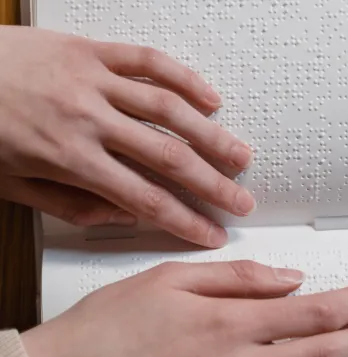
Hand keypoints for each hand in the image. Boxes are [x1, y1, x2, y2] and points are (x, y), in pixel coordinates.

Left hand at [0, 26, 255, 247]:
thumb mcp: (12, 186)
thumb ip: (72, 205)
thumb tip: (122, 214)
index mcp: (68, 158)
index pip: (145, 199)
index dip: (185, 221)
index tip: (211, 233)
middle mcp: (89, 118)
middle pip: (168, 157)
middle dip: (213, 185)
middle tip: (241, 202)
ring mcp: (93, 79)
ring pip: (169, 109)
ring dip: (212, 136)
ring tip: (240, 156)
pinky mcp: (91, 49)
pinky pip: (149, 60)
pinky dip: (185, 78)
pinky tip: (209, 98)